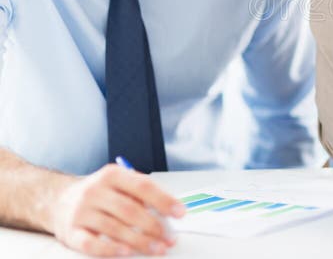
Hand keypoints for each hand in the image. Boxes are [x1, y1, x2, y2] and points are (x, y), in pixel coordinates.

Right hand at [47, 164, 184, 256]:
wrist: (58, 200)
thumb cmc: (99, 194)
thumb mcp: (119, 184)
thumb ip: (142, 194)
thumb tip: (169, 213)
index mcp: (112, 175)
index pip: (143, 186)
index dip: (164, 200)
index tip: (180, 213)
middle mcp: (95, 191)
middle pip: (130, 209)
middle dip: (154, 226)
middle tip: (169, 238)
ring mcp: (81, 211)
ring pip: (114, 228)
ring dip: (139, 241)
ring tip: (157, 248)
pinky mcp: (71, 232)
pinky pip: (92, 243)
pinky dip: (110, 249)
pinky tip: (126, 253)